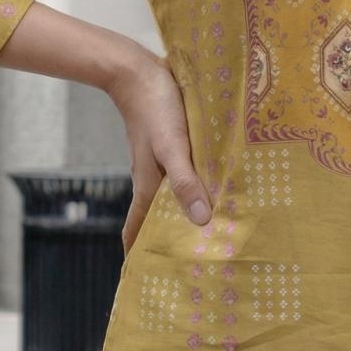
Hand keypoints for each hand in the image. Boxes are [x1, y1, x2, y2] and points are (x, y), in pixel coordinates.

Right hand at [106, 51, 213, 253]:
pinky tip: (213, 185)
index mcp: (147, 185)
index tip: (148, 280)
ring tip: (208, 231)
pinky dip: (194, 186)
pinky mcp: (171, 144)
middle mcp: (152, 177)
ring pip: (172, 195)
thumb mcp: (172, 146)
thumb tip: (201, 220)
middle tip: (191, 264)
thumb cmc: (155, 108)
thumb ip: (186, 180)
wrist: (137, 70)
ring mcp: (161, 161)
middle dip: (169, 239)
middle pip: (157, 216)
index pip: (139, 229)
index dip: (140, 254)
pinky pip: (183, 174)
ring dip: (184, 212)